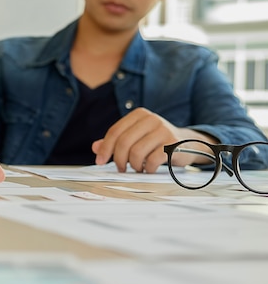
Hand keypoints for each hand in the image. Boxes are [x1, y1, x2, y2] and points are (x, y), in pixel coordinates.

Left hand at [91, 108, 213, 172]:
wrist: (188, 144)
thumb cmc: (156, 142)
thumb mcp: (136, 138)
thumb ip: (116, 142)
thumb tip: (95, 147)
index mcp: (139, 114)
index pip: (115, 131)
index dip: (105, 148)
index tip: (100, 161)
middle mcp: (151, 119)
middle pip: (124, 142)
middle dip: (118, 159)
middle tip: (120, 168)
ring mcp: (164, 130)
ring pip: (136, 153)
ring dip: (134, 165)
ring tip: (138, 168)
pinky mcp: (173, 144)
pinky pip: (152, 161)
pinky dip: (147, 169)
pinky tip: (149, 168)